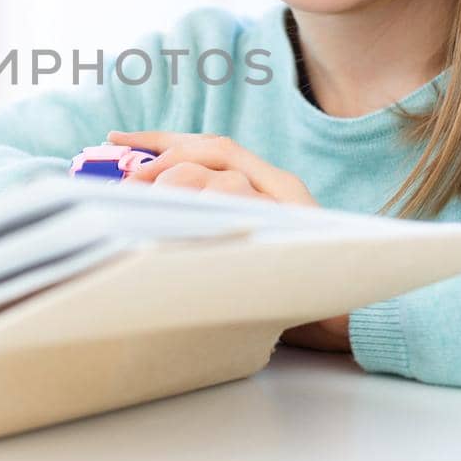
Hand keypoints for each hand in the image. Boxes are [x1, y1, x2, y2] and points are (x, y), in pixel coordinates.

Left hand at [108, 131, 348, 354]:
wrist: (343, 324)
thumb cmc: (283, 289)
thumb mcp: (240, 243)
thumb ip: (209, 218)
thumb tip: (147, 208)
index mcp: (266, 183)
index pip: (208, 145)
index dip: (161, 139)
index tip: (117, 136)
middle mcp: (278, 186)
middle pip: (213, 152)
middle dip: (163, 162)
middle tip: (128, 183)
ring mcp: (288, 207)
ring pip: (224, 179)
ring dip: (179, 186)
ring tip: (148, 207)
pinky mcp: (291, 229)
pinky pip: (243, 206)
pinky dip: (208, 207)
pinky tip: (183, 224)